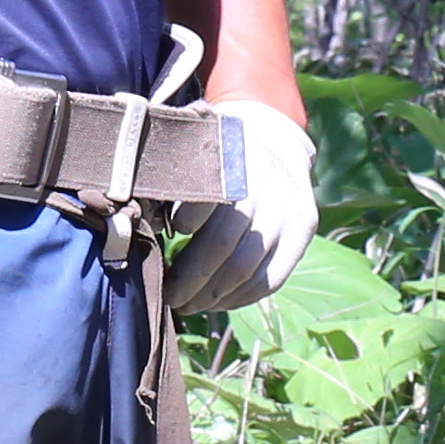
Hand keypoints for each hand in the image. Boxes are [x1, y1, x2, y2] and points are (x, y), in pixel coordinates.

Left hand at [168, 96, 316, 315]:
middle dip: (188, 281)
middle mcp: (264, 181)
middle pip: (221, 246)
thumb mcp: (195, 151)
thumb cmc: (218, 154)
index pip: (204, 201)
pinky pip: (271, 278)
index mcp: (229, 157)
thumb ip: (172, 184)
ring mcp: (288, 207)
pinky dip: (240, 299)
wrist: (275, 139)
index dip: (183, 224)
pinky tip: (219, 302)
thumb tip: (140, 219)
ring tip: (188, 304)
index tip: (163, 242)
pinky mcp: (304, 227)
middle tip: (168, 297)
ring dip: (211, 297)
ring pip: (245, 269)